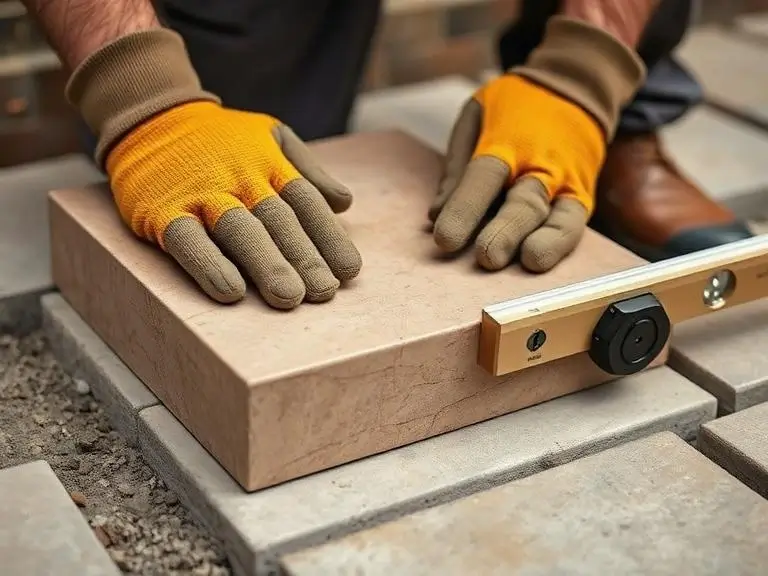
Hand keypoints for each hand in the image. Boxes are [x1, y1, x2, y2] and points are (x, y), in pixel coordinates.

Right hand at [66, 28, 360, 308]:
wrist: (150, 115)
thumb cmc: (221, 138)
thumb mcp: (271, 136)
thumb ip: (307, 170)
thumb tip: (344, 203)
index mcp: (270, 164)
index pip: (306, 202)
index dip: (329, 237)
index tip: (349, 271)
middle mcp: (241, 178)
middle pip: (278, 220)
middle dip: (304, 257)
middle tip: (324, 292)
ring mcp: (202, 194)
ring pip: (239, 230)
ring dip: (266, 264)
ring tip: (289, 297)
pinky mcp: (163, 211)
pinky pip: (188, 240)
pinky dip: (208, 265)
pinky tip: (231, 291)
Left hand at [429, 16, 644, 272]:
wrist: (574, 86)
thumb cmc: (511, 108)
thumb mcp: (475, 117)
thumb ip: (456, 166)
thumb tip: (436, 216)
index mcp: (508, 140)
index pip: (484, 176)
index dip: (465, 208)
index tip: (444, 239)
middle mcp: (541, 163)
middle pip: (524, 201)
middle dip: (507, 230)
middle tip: (487, 257)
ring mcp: (567, 182)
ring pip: (561, 217)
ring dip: (548, 242)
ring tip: (532, 262)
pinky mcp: (583, 198)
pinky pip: (575, 224)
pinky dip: (562, 243)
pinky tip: (543, 263)